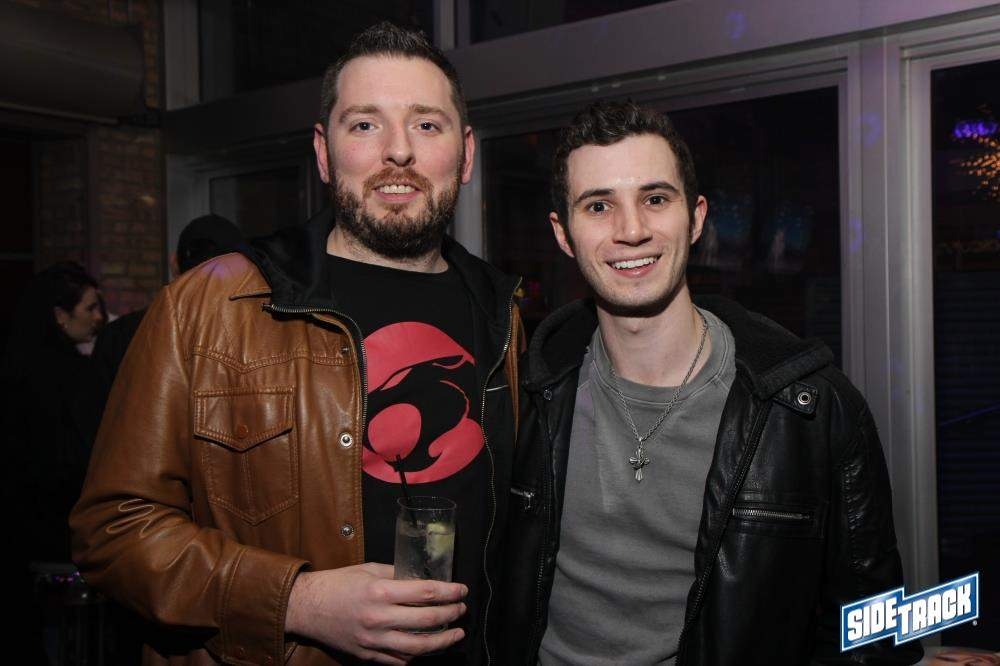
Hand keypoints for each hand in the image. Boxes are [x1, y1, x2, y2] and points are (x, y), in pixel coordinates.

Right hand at [285, 563, 466, 664]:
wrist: (307, 607)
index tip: (462, 590)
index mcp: (380, 592)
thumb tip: (421, 577)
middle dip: (450, 615)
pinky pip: (399, 660)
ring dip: (442, 641)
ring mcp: (374, 641)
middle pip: (427, 621)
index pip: (425, 593)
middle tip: (462, 609)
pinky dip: (417, 655)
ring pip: (418, 647)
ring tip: (456, 634)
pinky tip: (428, 647)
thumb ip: (396, 574)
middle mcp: (379, 619)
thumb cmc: (338, 584)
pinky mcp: (368, 654)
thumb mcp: (369, 569)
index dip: (449, 592)